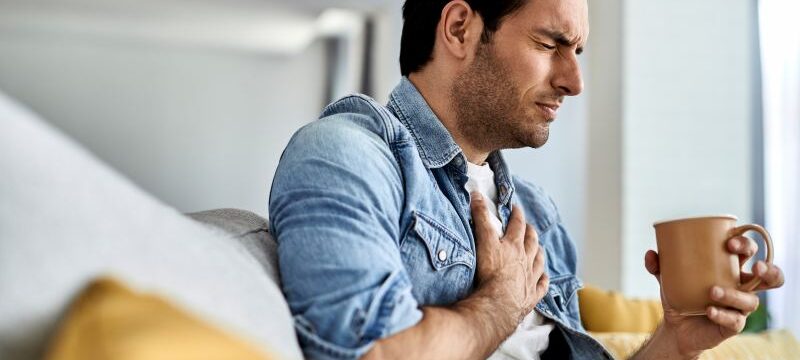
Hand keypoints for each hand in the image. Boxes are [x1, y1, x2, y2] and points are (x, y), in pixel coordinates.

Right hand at [470, 192, 547, 322]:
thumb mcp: (483, 240)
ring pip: (538, 262)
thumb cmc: (491, 272)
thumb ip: (481, 217)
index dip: (517, 215)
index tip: (516, 208)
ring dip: (539, 253)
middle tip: (530, 227)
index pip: (517, 225)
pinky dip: (543, 280)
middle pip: (531, 242)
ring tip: (539, 249)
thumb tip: (477, 194)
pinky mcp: (531, 296)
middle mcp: (525, 260)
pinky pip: (541, 286)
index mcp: (514, 245)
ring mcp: (530, 278)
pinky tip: (544, 278)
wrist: (499, 303)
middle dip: (530, 232)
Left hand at [644, 236, 784, 356]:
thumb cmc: (680, 295)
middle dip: (768, 270)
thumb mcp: (667, 278)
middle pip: (769, 276)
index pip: (748, 251)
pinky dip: (722, 315)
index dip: (746, 244)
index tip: (729, 242)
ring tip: (713, 291)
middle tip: (755, 267)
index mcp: (730, 268)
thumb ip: (659, 265)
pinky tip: (709, 310)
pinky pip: (735, 321)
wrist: (676, 327)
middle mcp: (741, 286)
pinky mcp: (733, 325)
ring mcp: (739, 307)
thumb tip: (651, 254)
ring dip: (734, 294)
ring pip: (751, 300)